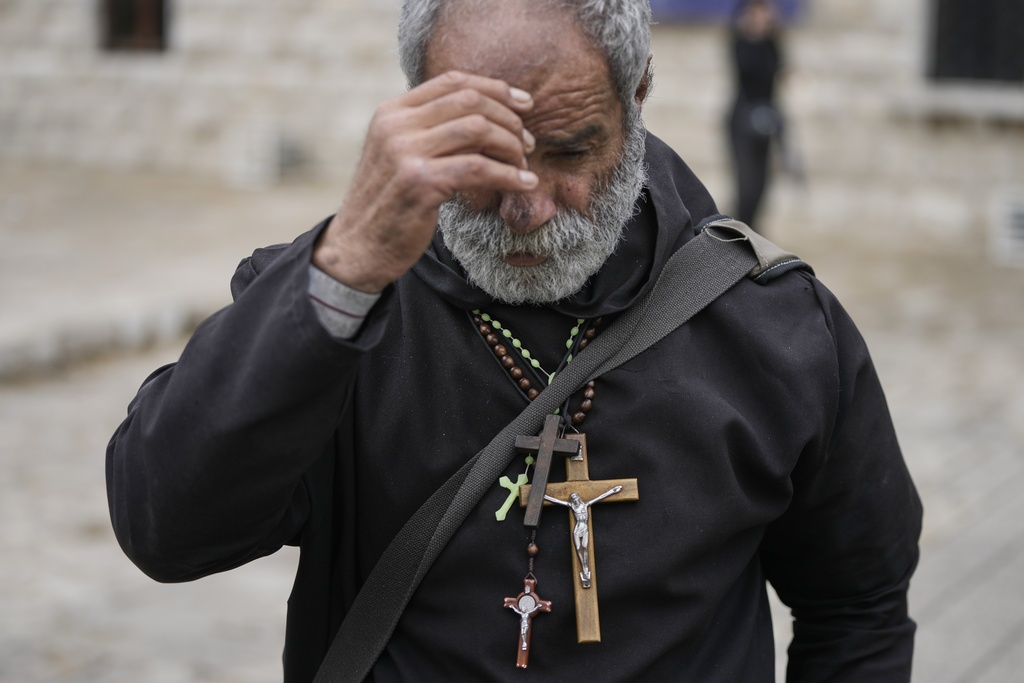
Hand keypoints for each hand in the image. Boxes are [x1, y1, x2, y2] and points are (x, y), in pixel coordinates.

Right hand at [314, 71, 538, 292]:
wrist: (357, 248)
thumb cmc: (388, 205)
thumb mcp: (400, 155)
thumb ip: (430, 132)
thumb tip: (485, 116)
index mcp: (392, 112)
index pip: (453, 82)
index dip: (495, 88)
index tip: (524, 104)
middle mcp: (396, 125)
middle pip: (470, 101)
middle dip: (508, 119)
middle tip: (527, 142)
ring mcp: (405, 152)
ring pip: (478, 129)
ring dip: (511, 145)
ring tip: (524, 164)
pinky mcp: (419, 183)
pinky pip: (478, 168)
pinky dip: (509, 175)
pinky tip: (524, 184)